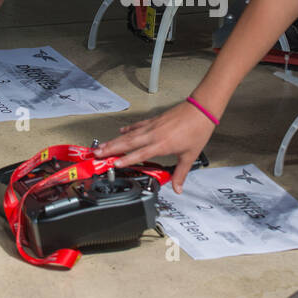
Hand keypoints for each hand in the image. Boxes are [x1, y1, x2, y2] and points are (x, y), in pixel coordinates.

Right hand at [94, 101, 215, 192]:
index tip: (114, 164)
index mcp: (162, 144)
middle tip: (97, 153)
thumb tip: (177, 188)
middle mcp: (154, 134)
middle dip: (111, 149)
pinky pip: (137, 125)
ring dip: (115, 140)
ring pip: (129, 134)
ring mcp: (152, 126)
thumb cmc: (197, 130)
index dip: (126, 160)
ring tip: (102, 145)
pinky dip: (128, 129)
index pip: (139, 154)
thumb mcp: (190, 156)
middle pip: (128, 143)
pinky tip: (121, 131)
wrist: (201, 109)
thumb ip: (181, 173)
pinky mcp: (154, 120)